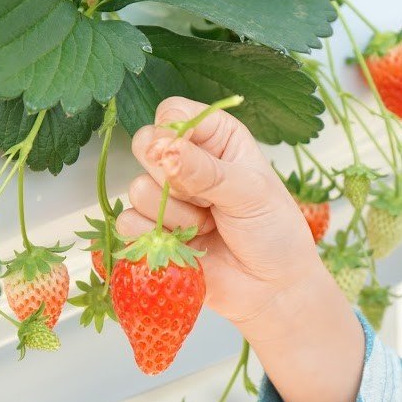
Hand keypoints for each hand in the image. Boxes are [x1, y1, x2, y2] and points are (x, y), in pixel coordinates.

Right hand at [117, 96, 322, 324]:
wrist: (270, 288)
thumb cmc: (273, 232)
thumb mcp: (250, 193)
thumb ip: (207, 171)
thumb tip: (166, 151)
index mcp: (215, 136)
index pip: (173, 112)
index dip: (172, 132)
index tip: (189, 157)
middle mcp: (186, 160)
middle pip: (145, 144)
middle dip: (173, 177)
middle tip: (207, 198)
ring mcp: (166, 196)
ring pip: (137, 188)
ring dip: (175, 215)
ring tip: (207, 226)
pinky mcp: (150, 231)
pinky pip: (128, 223)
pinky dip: (158, 238)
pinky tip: (187, 245)